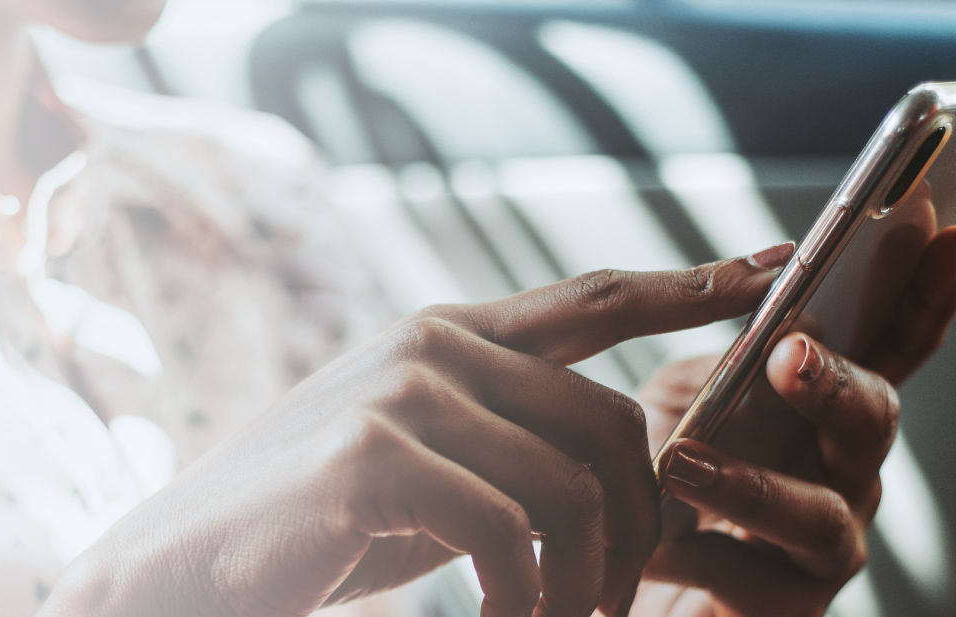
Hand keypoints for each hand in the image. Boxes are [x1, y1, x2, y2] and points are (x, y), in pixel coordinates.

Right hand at [38, 252, 791, 616]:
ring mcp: (400, 392)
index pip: (594, 297)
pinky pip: (510, 532)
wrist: (176, 569)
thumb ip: (506, 448)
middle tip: (615, 608)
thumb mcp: (424, 474)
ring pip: (573, 483)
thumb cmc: (308, 529)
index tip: (778, 271)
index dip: (693, 283)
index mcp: (446, 336)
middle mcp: (430, 344)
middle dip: (640, 528)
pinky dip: (526, 600)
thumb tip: (621, 474)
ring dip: (587, 581)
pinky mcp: (370, 455)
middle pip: (613, 420)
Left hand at [633, 219, 955, 615]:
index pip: (894, 345)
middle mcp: (841, 471)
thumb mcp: (679, 398)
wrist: (607, 571)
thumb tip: (766, 282)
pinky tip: (651, 542)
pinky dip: (697, 555)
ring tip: (682, 463)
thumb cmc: (652, 478)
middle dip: (837, 384)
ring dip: (754, 485)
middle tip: (790, 354)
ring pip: (820, 515)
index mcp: (825, 406)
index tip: (952, 238)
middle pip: (873, 420)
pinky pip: (756, 583)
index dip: (927, 295)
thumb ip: (725, 354)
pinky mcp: (786, 608)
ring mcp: (824, 544)